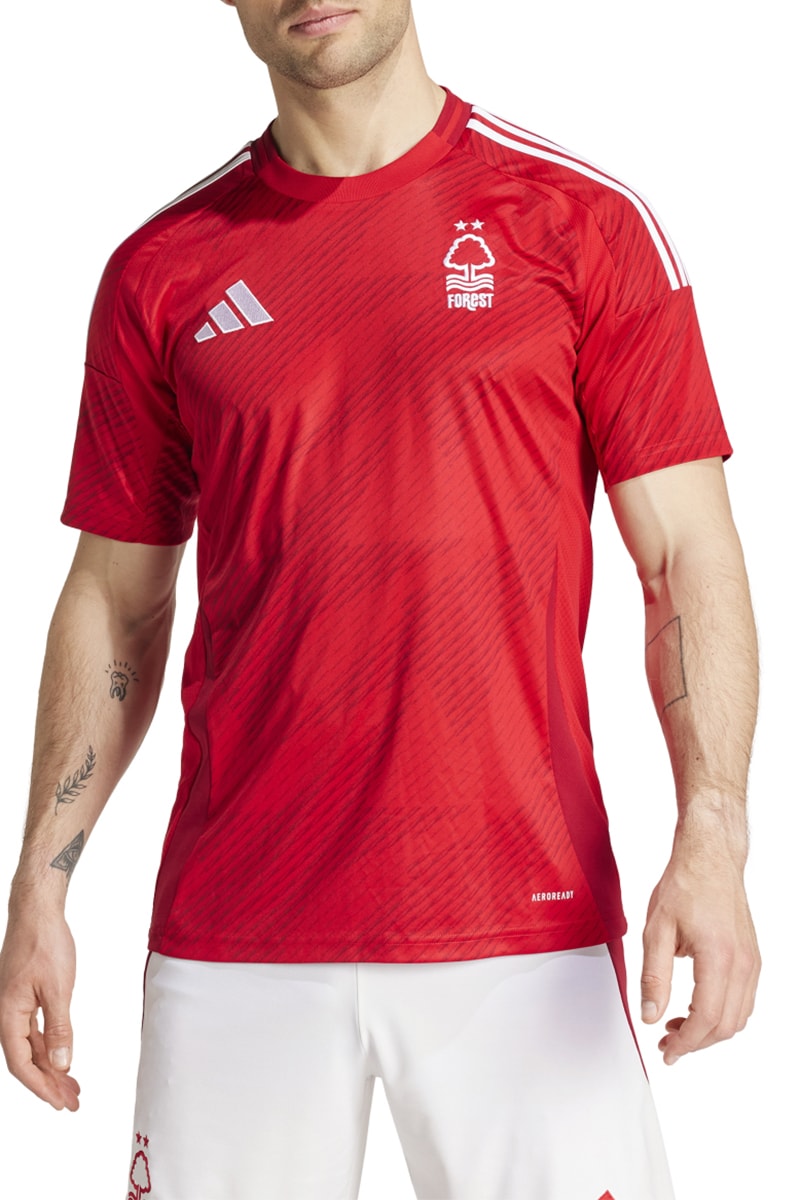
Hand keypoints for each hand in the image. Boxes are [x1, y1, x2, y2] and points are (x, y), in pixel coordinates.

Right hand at [0, 904, 79, 1109]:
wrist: (37, 912)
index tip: (60, 1102)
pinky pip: (34, 1030)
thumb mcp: (58, 988)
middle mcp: (6, 1014)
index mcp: (8, 1015)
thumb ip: (59, 1028)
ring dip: (51, 1066)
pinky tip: (62, 1055)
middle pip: (26, 1059)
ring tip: (73, 1084)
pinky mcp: (24, 996)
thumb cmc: (44, 943)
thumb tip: (61, 1063)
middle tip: (73, 1101)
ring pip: (31, 1045)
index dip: (40, 1087)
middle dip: (49, 1083)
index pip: (20, 1064)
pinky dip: (49, 1045)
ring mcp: (14, 1006)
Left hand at [639, 840, 759, 1063]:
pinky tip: (696, 1007)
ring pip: (738, 1017)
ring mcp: (752, 961)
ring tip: (677, 1026)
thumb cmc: (685, 885)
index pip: (707, 1018)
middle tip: (666, 1042)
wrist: (711, 858)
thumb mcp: (656, 929)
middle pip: (726, 1026)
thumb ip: (654, 976)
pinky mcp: (752, 958)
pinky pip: (743, 1000)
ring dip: (709, 1030)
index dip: (686, 1042)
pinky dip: (722, 1014)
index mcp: (718, 957)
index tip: (667, 1050)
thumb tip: (650, 1014)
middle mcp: (742, 963)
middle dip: (696, 1042)